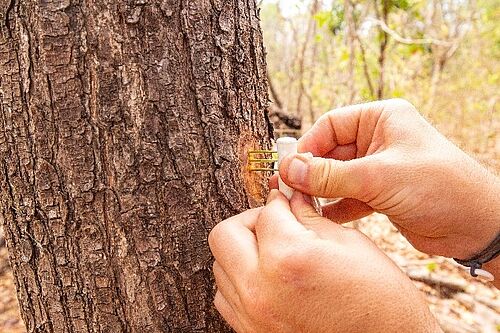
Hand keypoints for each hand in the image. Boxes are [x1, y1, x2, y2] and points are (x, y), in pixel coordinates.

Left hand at [208, 190, 440, 332]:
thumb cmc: (379, 299)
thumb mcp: (349, 244)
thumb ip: (309, 216)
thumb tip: (290, 198)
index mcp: (289, 258)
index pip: (266, 212)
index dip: (280, 200)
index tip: (287, 200)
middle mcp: (261, 289)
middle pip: (225, 234)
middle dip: (250, 221)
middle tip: (273, 222)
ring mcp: (252, 315)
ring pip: (220, 265)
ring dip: (242, 250)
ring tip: (272, 251)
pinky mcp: (251, 332)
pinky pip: (225, 296)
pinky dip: (240, 280)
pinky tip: (266, 277)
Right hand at [278, 99, 499, 260]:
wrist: (477, 225)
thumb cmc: (439, 186)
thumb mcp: (379, 176)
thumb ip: (330, 175)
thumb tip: (290, 170)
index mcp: (382, 119)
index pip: (331, 125)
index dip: (308, 146)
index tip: (290, 168)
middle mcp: (379, 140)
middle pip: (331, 151)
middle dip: (310, 170)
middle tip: (288, 188)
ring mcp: (379, 167)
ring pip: (337, 175)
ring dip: (319, 189)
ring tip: (298, 204)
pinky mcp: (381, 193)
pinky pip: (348, 196)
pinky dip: (335, 206)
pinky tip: (321, 217)